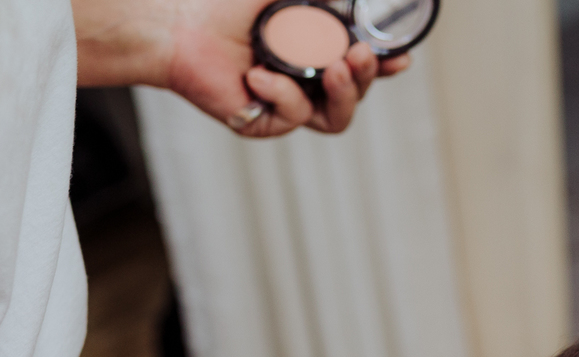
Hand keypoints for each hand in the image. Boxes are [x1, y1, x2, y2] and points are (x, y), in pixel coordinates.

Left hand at [73, 0, 409, 135]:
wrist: (178, 27)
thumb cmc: (225, 7)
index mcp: (316, 54)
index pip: (361, 66)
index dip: (385, 66)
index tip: (401, 58)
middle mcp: (308, 84)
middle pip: (356, 95)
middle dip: (367, 77)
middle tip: (361, 55)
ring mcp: (290, 106)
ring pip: (337, 117)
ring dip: (344, 93)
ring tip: (335, 68)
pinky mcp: (268, 123)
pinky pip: (294, 117)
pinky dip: (281, 93)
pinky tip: (256, 75)